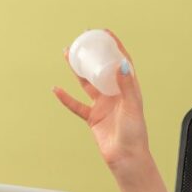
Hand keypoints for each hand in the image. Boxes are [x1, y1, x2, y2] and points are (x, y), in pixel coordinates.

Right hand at [53, 30, 150, 177]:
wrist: (126, 158)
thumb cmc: (135, 135)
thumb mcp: (132, 107)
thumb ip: (126, 86)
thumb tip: (122, 63)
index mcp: (129, 89)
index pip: (121, 62)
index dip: (114, 47)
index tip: (104, 33)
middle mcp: (116, 94)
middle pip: (101, 69)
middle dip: (93, 54)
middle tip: (82, 40)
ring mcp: (103, 105)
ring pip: (87, 83)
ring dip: (77, 70)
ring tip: (68, 55)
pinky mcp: (93, 117)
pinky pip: (76, 105)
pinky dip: (66, 98)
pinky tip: (56, 89)